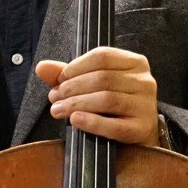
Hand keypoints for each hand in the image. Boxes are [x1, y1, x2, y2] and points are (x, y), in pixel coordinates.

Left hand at [37, 47, 158, 145]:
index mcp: (134, 62)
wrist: (136, 130)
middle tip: (53, 98)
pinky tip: (75, 120)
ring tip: (57, 110)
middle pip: (102, 78)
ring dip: (76, 104)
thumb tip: (41, 67)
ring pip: (107, 99)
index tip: (59, 80)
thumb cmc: (110, 103)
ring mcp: (146, 105)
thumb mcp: (90, 83)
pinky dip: (91, 122)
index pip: (102, 56)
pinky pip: (115, 126)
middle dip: (71, 88)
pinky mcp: (142, 128)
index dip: (75, 68)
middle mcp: (144, 81)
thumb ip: (67, 74)